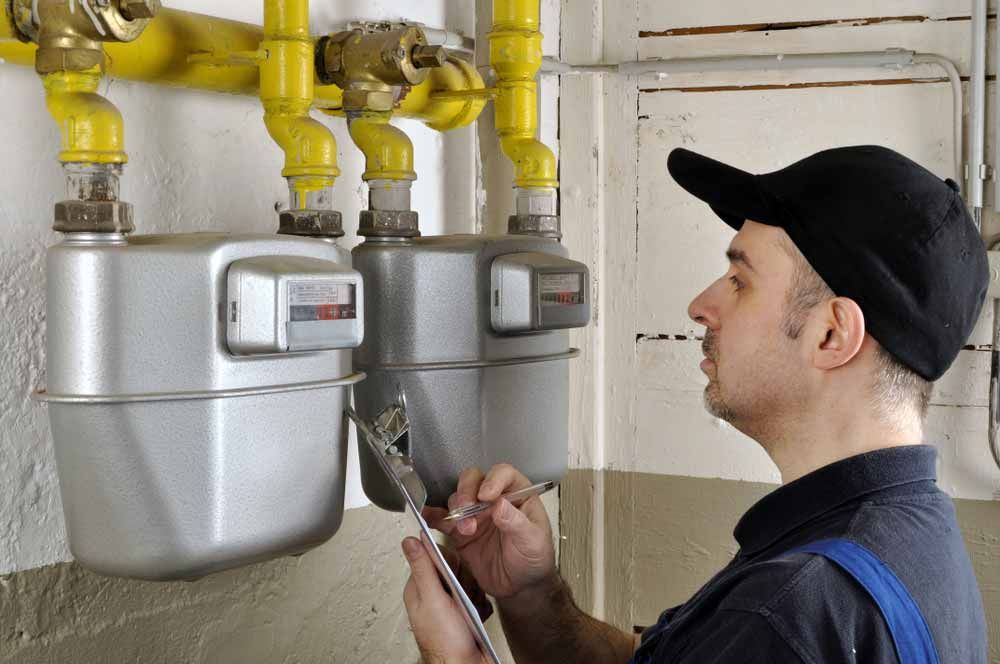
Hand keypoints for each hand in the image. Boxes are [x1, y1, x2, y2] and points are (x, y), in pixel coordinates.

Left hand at [402, 536, 488, 663]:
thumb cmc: (446, 643)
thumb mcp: (433, 599)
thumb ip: (423, 568)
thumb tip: (410, 541)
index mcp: (419, 589)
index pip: (433, 557)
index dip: (448, 562)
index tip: (453, 574)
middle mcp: (432, 595)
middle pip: (454, 568)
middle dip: (464, 580)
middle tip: (460, 596)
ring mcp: (449, 605)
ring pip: (468, 582)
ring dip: (474, 595)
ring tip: (469, 610)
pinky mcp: (463, 613)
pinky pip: (478, 597)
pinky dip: (481, 606)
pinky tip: (475, 616)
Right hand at [424, 464, 555, 599]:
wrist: (521, 586)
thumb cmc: (534, 559)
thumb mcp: (532, 541)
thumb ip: (516, 522)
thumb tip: (500, 504)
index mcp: (517, 494)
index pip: (503, 474)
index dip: (493, 480)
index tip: (486, 495)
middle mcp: (493, 499)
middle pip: (474, 481)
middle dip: (467, 492)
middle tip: (467, 508)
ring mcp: (475, 514)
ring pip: (458, 499)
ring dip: (456, 510)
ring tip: (465, 530)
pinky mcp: (460, 532)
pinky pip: (443, 520)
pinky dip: (433, 518)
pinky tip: (426, 519)